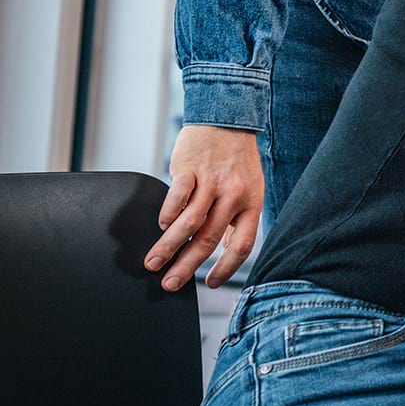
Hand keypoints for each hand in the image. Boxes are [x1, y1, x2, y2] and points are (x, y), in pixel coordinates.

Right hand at [145, 124, 264, 290]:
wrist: (227, 120)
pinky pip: (177, 198)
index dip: (227, 268)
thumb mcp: (250, 189)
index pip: (242, 245)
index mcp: (251, 203)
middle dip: (187, 266)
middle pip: (209, 239)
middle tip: (169, 284)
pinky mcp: (190, 169)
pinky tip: (161, 226)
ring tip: (153, 263)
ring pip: (189, 223)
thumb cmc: (237, 160)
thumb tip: (228, 250)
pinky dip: (167, 215)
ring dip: (169, 246)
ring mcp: (211, 182)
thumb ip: (238, 219)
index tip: (210, 284)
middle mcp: (233, 195)